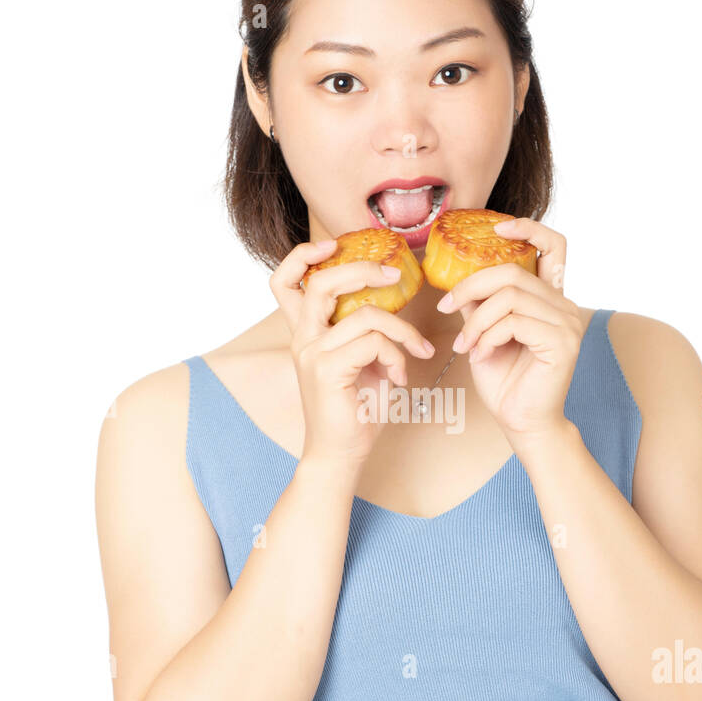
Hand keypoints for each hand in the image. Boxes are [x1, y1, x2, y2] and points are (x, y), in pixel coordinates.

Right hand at [270, 239, 434, 468]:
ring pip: (364, 316)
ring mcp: (312, 353)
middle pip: (322, 281)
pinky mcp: (327, 370)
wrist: (340, 455)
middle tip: (394, 274)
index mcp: (307, 332)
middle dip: (362, 269)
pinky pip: (373, 343)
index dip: (303, 255)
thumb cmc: (355, 411)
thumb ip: (367, 334)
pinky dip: (397, 356)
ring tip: (417, 351)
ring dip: (401, 330)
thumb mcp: (363, 363)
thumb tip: (393, 309)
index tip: (333, 245)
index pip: (284, 281)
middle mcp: (303, 338)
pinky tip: (400, 377)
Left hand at [435, 218, 581, 441]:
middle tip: (447, 308)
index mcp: (550, 298)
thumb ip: (479, 304)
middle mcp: (565, 305)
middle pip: (513, 272)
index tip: (497, 231)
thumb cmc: (505, 381)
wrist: (523, 422)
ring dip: (477, 320)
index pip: (553, 245)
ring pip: (510, 297)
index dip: (528, 228)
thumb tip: (459, 280)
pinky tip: (480, 355)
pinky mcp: (563, 342)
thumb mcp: (484, 333)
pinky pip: (514, 321)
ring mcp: (568, 323)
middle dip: (472, 286)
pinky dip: (488, 336)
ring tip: (466, 344)